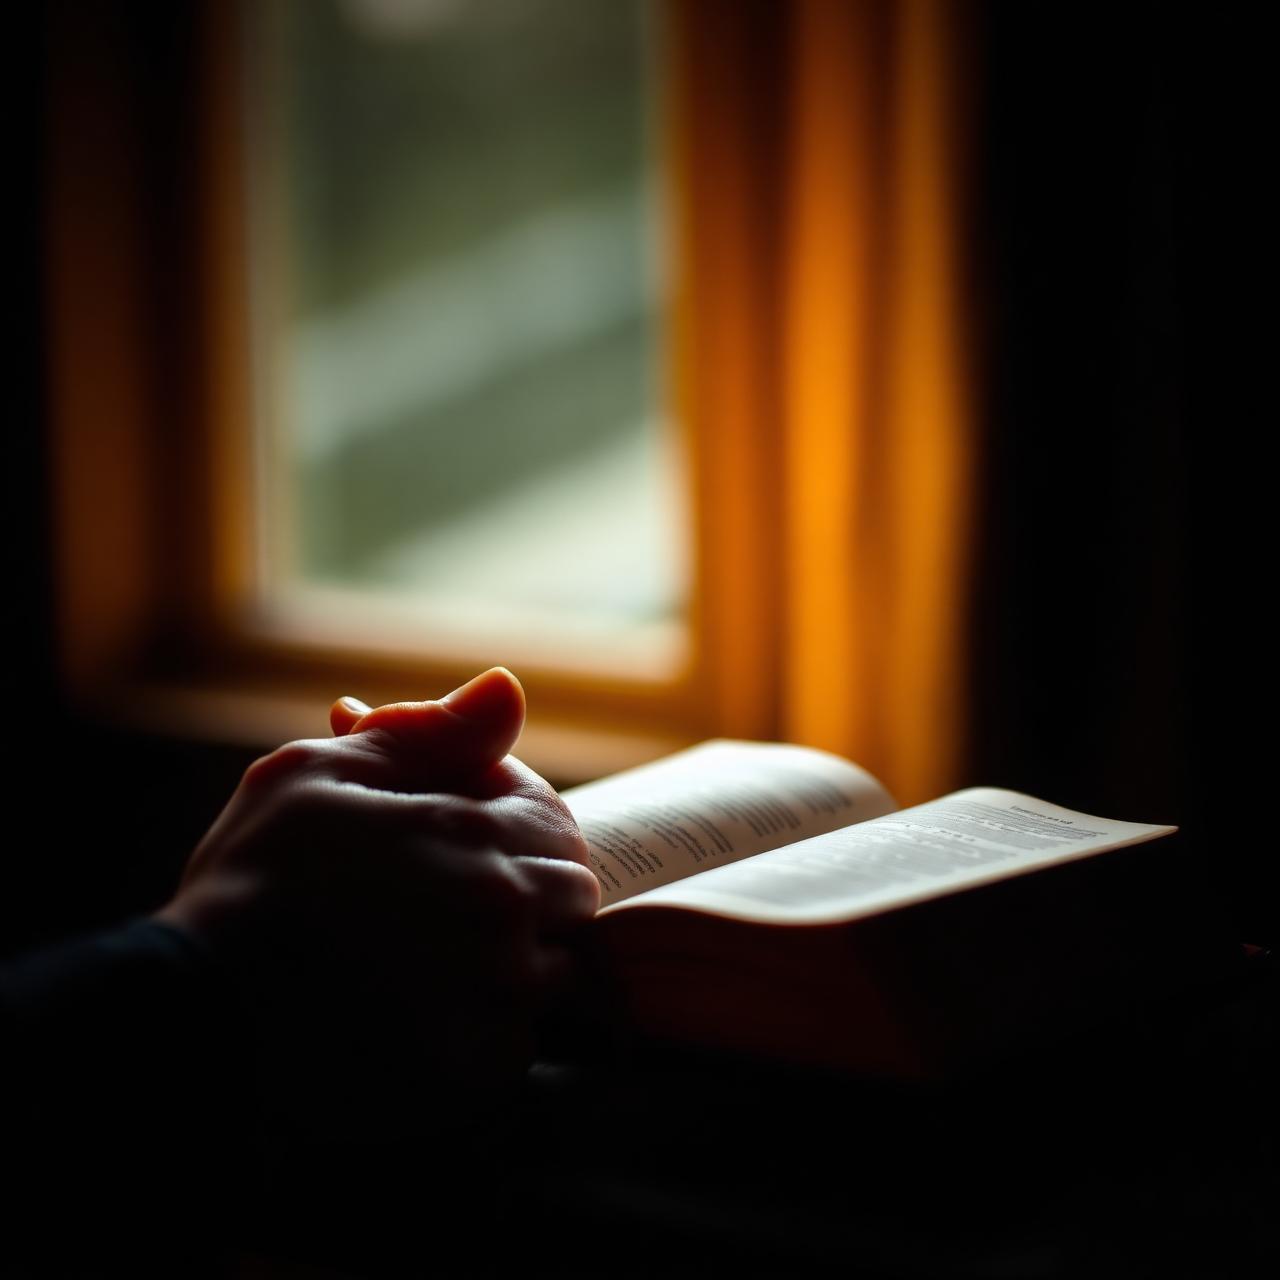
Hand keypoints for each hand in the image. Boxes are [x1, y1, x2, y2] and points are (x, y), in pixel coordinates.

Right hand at [159, 669, 598, 1136]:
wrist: (198, 1013)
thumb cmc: (252, 882)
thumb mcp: (322, 774)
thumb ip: (427, 733)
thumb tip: (507, 688)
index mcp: (475, 833)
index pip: (553, 820)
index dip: (511, 820)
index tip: (459, 832)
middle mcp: (505, 914)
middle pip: (570, 894)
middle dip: (527, 886)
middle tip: (452, 896)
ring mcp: (499, 998)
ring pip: (555, 968)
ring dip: (517, 958)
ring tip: (436, 959)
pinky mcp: (478, 1070)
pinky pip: (520, 1040)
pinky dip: (489, 1026)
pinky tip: (425, 1015)